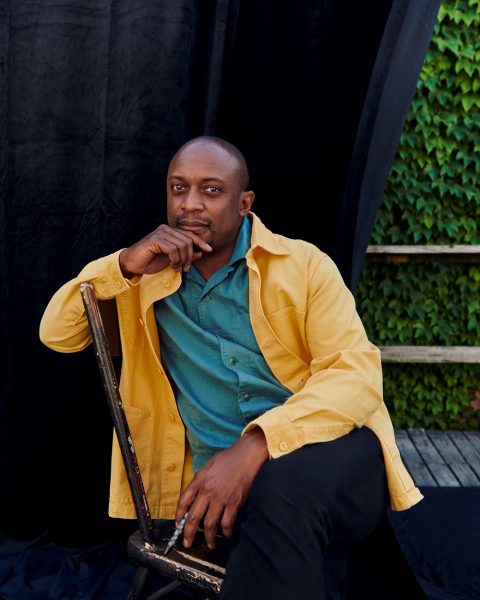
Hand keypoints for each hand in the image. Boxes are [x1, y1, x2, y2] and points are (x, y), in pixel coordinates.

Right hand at [119, 224, 211, 277]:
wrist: (133, 265)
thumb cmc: (151, 261)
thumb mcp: (173, 260)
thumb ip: (185, 255)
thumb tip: (201, 252)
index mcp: (170, 232)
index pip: (190, 235)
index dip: (200, 242)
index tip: (209, 250)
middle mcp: (166, 229)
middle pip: (188, 241)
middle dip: (190, 257)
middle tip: (185, 268)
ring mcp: (160, 233)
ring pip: (182, 245)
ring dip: (182, 260)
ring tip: (177, 268)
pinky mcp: (155, 239)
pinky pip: (173, 249)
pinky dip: (175, 259)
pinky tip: (171, 265)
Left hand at [176, 428, 268, 548]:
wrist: (247, 454)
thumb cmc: (229, 458)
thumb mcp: (208, 466)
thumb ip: (200, 481)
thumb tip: (195, 496)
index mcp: (199, 480)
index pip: (183, 501)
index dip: (178, 515)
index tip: (178, 524)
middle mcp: (207, 490)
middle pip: (193, 517)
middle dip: (188, 533)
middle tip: (187, 543)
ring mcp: (221, 497)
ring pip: (210, 524)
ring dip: (208, 538)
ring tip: (209, 544)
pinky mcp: (234, 502)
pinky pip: (227, 522)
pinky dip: (226, 532)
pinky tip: (227, 535)